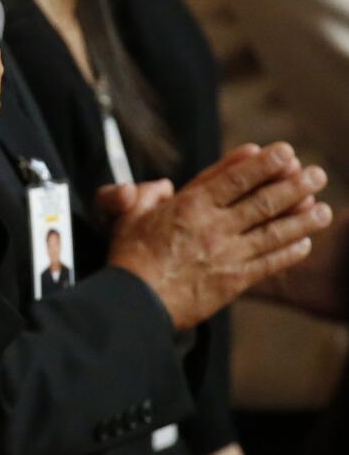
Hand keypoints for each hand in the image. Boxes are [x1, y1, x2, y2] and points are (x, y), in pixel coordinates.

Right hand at [106, 142, 333, 329]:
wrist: (137, 302)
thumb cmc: (129, 258)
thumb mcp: (129, 215)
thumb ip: (146, 195)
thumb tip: (162, 186)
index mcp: (189, 206)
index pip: (234, 177)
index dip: (263, 163)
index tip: (284, 152)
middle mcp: (214, 226)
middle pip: (263, 200)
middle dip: (294, 184)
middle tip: (315, 174)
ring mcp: (228, 253)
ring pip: (275, 231)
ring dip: (303, 218)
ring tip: (324, 209)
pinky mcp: (235, 280)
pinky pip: (270, 263)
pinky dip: (290, 253)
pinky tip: (304, 244)